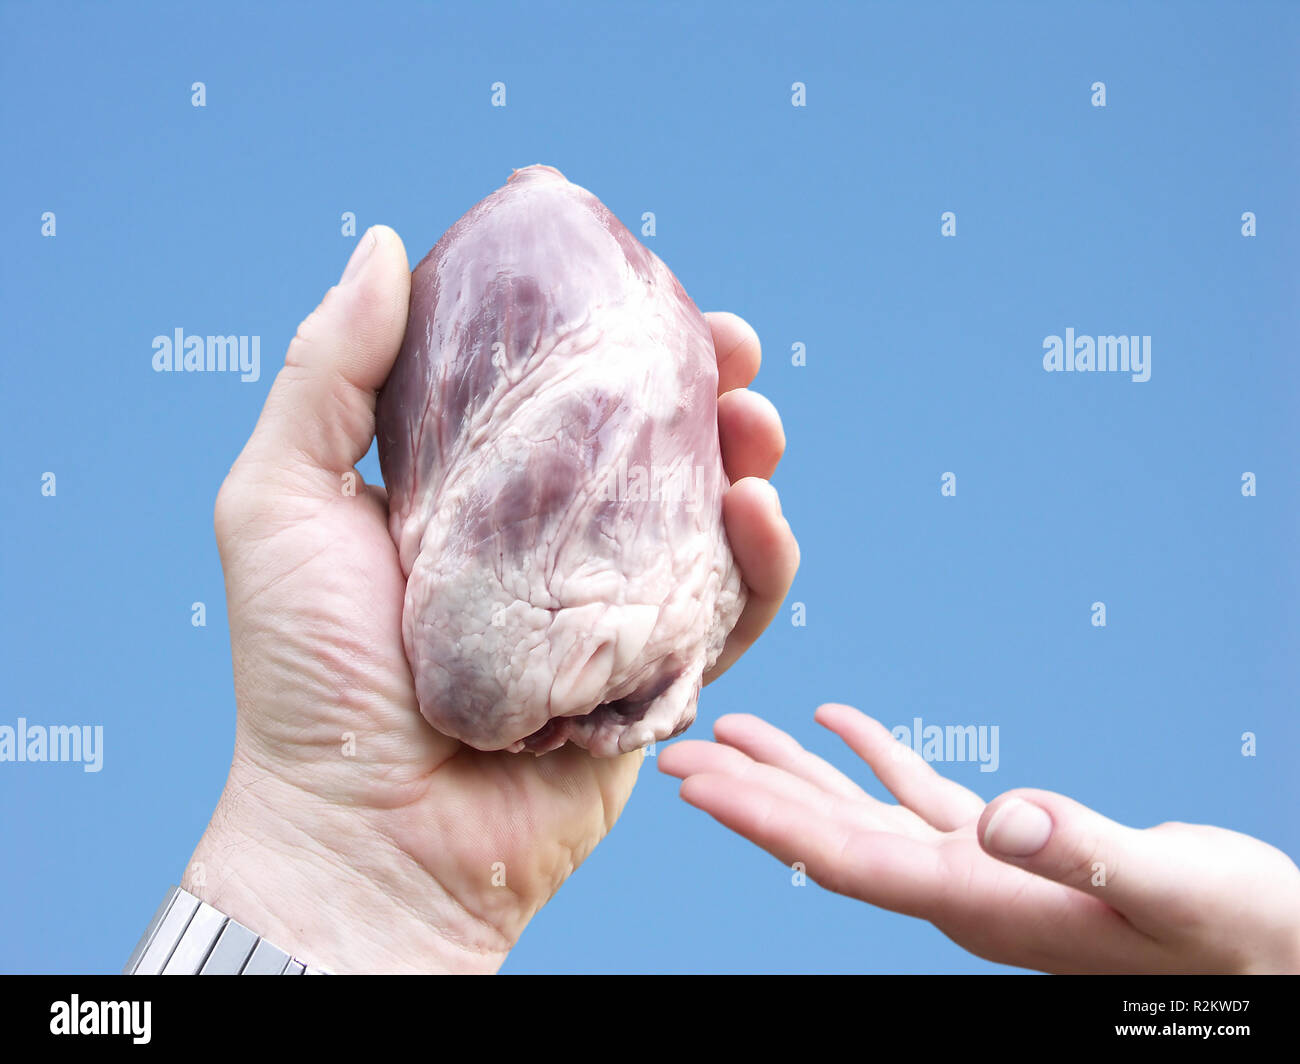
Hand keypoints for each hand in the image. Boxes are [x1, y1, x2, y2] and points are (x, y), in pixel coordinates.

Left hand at [183, 226, 798, 972]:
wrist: (360, 833)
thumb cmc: (307, 675)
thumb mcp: (279, 501)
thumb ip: (326, 374)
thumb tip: (385, 245)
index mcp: (475, 493)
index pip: (559, 392)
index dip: (612, 333)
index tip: (647, 283)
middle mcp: (548, 544)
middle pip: (649, 447)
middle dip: (705, 386)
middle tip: (735, 348)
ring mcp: (606, 610)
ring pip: (705, 518)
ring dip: (747, 458)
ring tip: (758, 420)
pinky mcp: (653, 677)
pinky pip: (732, 615)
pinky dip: (764, 563)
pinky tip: (760, 513)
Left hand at [659, 704, 1299, 972]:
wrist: (1267, 957)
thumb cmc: (1235, 936)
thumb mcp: (1171, 889)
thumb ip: (1085, 853)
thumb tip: (1005, 819)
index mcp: (980, 903)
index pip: (844, 859)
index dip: (764, 821)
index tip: (696, 786)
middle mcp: (961, 890)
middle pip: (829, 836)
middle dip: (749, 794)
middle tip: (675, 756)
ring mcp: (980, 869)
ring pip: (861, 811)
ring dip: (794, 771)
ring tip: (732, 730)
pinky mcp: (1008, 848)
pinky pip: (918, 795)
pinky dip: (875, 757)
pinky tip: (840, 722)